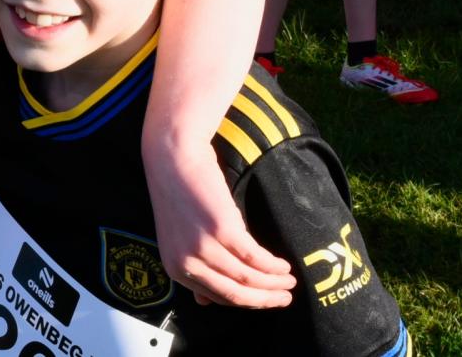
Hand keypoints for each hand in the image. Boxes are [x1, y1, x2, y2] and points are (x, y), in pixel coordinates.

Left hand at [146, 144, 295, 306]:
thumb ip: (192, 268)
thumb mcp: (176, 238)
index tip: (266, 301)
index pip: (218, 297)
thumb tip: (204, 302)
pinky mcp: (222, 231)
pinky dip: (273, 264)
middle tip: (286, 298)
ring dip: (274, 282)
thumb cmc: (177, 193)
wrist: (172, 157)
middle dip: (265, 299)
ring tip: (289, 281)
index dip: (246, 302)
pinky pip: (255, 257)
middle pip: (235, 294)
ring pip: (248, 278)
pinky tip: (283, 265)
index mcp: (176, 269)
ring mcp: (204, 248)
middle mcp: (188, 264)